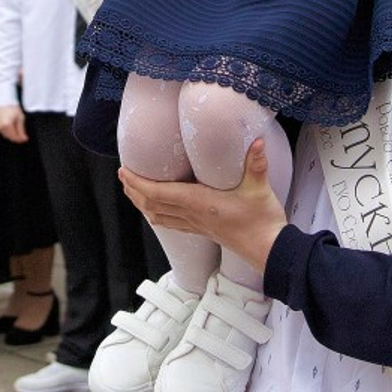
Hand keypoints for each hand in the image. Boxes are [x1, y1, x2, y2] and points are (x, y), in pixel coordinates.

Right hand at [0, 104, 28, 142]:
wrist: (3, 101)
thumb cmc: (12, 107)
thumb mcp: (20, 118)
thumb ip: (21, 129)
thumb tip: (24, 138)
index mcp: (7, 125)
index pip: (15, 137)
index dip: (21, 139)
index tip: (25, 138)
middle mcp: (1, 127)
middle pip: (10, 137)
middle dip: (17, 137)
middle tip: (23, 136)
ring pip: (6, 136)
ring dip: (12, 135)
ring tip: (18, 130)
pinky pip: (3, 132)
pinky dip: (8, 132)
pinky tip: (12, 128)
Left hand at [119, 138, 285, 274]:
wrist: (269, 250)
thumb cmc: (262, 220)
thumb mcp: (259, 188)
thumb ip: (256, 163)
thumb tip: (257, 141)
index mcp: (200, 203)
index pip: (159, 194)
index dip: (138, 183)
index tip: (124, 171)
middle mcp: (193, 215)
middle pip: (152, 205)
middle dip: (134, 190)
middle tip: (122, 175)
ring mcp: (196, 225)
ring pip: (159, 216)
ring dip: (142, 203)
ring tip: (133, 190)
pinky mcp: (203, 231)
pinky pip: (171, 223)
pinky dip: (157, 214)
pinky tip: (157, 209)